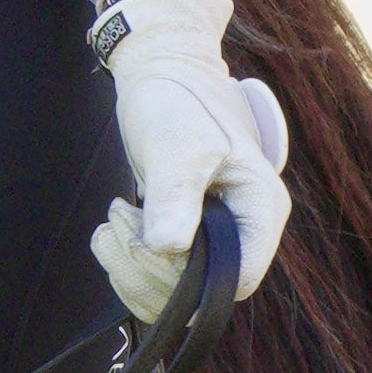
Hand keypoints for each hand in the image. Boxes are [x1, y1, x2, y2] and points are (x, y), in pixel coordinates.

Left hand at [90, 0, 291, 326]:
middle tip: (121, 216)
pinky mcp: (184, 242)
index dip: (190, 276)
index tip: (152, 239)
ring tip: (113, 221)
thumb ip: (175, 196)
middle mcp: (244, 233)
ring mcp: (213, 241)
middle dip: (148, 268)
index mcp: (261, 211)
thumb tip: (166, 250)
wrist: (160, 74)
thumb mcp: (178, 144)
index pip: (238, 281)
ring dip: (129, 270)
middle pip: (200, 296)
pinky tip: (110, 231)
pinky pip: (154, 285)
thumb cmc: (178, 100)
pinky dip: (123, 269)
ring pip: (172, 297)